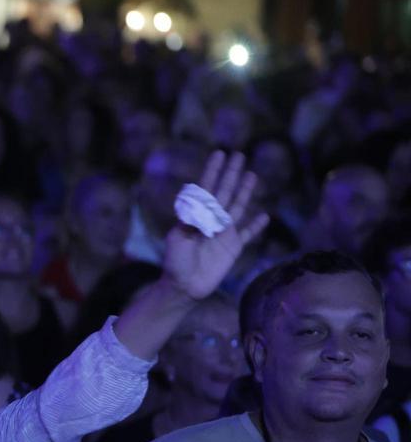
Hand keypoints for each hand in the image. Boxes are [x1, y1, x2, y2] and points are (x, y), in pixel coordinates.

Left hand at [162, 151, 269, 300]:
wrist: (184, 287)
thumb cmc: (176, 262)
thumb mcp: (179, 240)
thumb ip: (192, 222)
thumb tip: (202, 206)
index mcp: (195, 216)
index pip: (205, 189)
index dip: (212, 171)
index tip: (219, 154)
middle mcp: (211, 221)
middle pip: (224, 192)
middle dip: (231, 174)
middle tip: (239, 155)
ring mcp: (223, 233)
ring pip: (237, 207)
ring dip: (244, 191)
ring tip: (251, 174)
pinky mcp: (233, 247)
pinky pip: (248, 234)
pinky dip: (256, 226)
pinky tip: (265, 215)